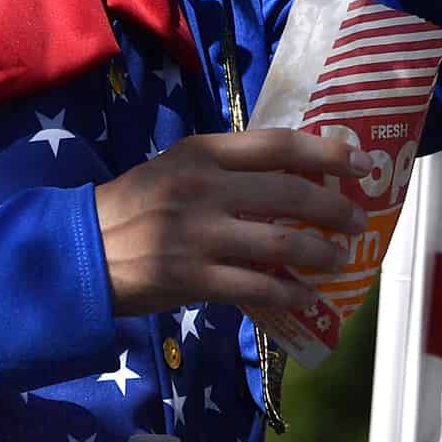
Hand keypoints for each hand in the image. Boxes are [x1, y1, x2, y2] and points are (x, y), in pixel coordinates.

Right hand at [93, 130, 375, 317]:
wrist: (79, 251)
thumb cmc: (135, 206)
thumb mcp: (176, 168)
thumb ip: (228, 168)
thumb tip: (296, 176)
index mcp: (202, 153)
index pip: (278, 144)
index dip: (327, 153)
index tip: (362, 163)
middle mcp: (203, 187)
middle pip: (290, 192)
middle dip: (335, 208)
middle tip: (359, 219)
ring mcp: (197, 233)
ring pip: (282, 241)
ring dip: (322, 252)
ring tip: (340, 258)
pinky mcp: (190, 276)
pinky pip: (257, 286)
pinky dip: (290, 293)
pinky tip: (307, 296)